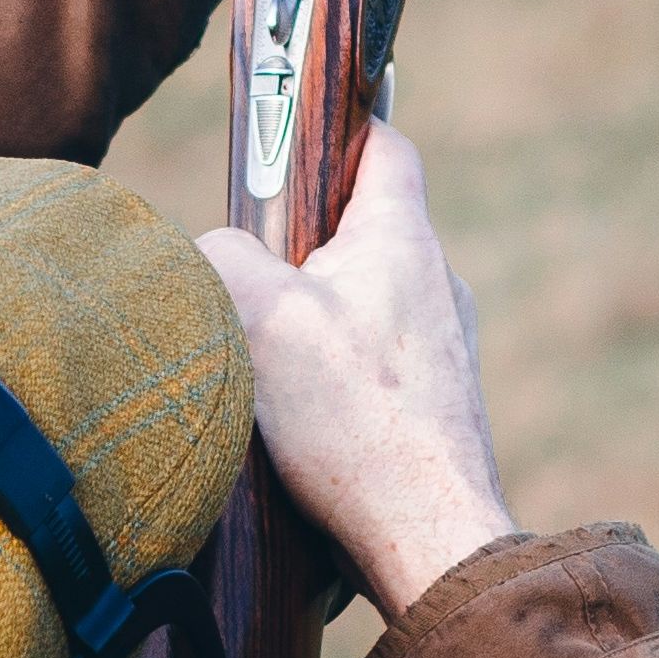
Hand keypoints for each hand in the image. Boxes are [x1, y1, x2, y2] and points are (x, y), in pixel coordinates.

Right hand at [200, 128, 517, 619]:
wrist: (429, 537)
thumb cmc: (353, 423)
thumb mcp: (259, 318)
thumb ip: (222, 258)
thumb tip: (213, 253)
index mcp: (401, 238)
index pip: (383, 146)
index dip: (346, 123)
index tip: (311, 120)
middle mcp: (438, 283)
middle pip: (367, 230)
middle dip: (309, 243)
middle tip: (254, 272)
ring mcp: (445, 349)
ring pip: (371, 304)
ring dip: (321, 320)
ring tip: (271, 366)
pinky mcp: (438, 407)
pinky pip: (379, 365)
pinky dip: (341, 377)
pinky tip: (305, 424)